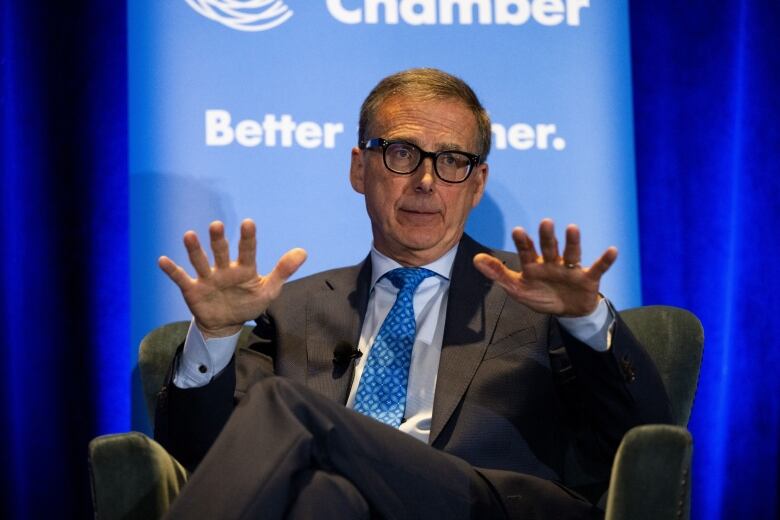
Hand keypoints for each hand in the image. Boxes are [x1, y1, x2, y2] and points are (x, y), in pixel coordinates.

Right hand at [158, 219, 306, 337]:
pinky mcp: (193, 289)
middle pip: (221, 252)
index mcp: (244, 268)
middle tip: (217, 226)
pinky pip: (180, 278)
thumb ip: (283, 271)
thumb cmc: (248, 303)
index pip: (247, 251)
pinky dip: (171, 270)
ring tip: (189, 235)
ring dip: (194, 249)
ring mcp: (207, 278)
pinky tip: (162, 260)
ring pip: (200, 261)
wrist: (226, 324)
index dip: (248, 238)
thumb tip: (303, 251)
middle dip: (219, 240)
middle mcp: (224, 269)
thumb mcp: (268, 290)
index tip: (248, 223)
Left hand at [473, 219, 616, 316]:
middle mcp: (552, 263)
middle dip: (547, 237)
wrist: (567, 312)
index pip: (527, 252)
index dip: (523, 243)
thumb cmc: (541, 296)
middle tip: (545, 222)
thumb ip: (498, 274)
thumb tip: (475, 258)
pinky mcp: (588, 279)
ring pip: (572, 254)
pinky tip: (612, 250)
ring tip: (572, 228)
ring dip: (573, 242)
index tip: (518, 230)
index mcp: (534, 266)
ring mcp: (570, 270)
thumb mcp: (517, 289)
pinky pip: (598, 268)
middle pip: (549, 248)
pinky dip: (605, 260)